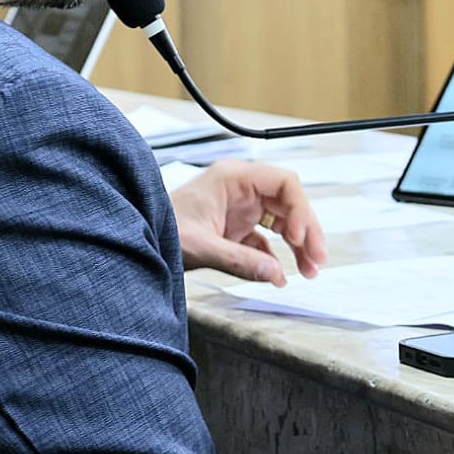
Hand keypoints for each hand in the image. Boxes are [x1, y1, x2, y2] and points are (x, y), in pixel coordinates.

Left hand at [168, 159, 326, 286]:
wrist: (137, 238)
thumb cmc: (159, 229)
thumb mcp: (199, 246)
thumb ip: (238, 260)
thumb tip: (276, 274)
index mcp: (233, 178)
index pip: (284, 183)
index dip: (299, 209)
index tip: (299, 238)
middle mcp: (241, 188)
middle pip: (289, 202)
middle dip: (306, 231)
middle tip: (317, 259)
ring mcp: (239, 207)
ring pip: (282, 220)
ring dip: (297, 244)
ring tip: (309, 270)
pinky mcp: (235, 226)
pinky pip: (266, 238)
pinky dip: (276, 256)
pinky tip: (280, 274)